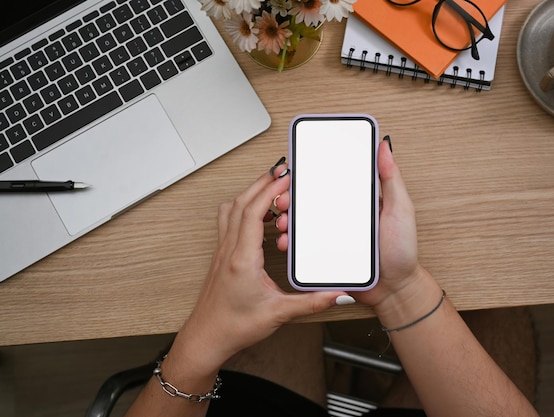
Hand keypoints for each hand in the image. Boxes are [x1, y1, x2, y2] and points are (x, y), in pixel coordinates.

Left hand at [170, 161, 348, 376]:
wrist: (207, 338)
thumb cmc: (233, 326)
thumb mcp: (278, 314)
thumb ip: (310, 302)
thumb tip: (336, 294)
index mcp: (242, 259)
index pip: (252, 212)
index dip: (269, 189)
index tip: (285, 176)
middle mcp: (229, 250)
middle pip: (241, 202)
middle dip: (261, 182)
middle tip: (282, 170)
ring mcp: (222, 251)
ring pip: (231, 209)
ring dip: (249, 193)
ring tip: (270, 187)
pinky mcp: (221, 256)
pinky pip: (228, 221)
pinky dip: (242, 208)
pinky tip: (257, 215)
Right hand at [274, 140, 424, 309]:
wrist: (394, 289)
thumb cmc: (401, 251)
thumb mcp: (400, 209)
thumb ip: (391, 179)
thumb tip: (384, 147)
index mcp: (357, 199)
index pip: (331, 179)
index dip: (311, 172)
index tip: (296, 168)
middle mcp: (340, 214)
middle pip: (309, 199)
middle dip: (291, 195)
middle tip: (285, 197)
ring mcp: (330, 234)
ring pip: (301, 221)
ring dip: (287, 217)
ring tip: (284, 220)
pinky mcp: (323, 254)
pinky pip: (302, 246)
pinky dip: (291, 241)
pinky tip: (287, 240)